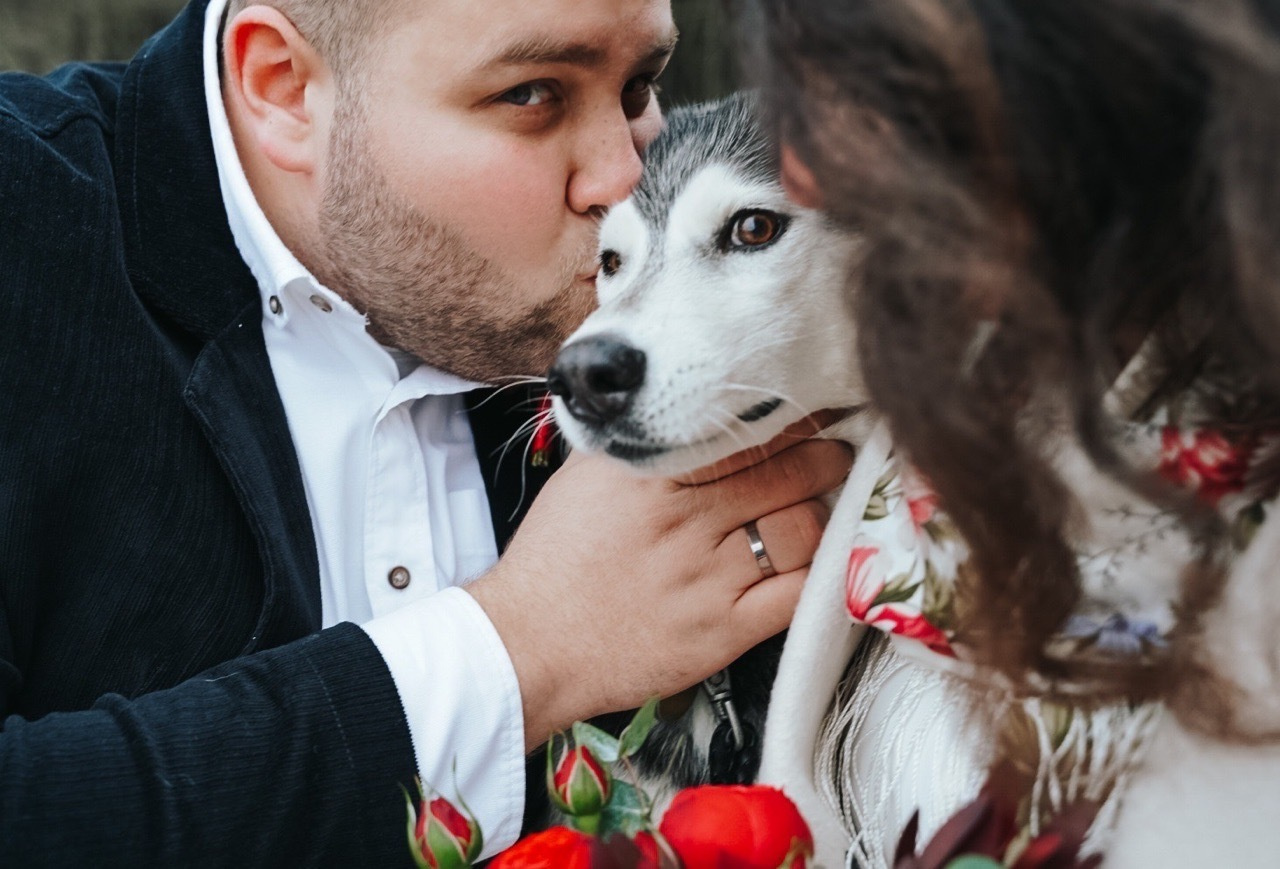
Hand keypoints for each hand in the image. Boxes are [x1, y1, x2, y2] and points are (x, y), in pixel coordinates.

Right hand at [465, 415, 853, 749]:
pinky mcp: (723, 630)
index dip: (792, 420)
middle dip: (825, 458)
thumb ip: (637, 441)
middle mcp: (685, 520)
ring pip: (801, 530)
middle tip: (838, 450)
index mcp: (653, 474)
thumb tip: (681, 409)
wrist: (529, 642)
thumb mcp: (585, 475)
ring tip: (825, 505)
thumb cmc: (554, 557)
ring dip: (823, 513)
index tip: (813, 411)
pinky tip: (821, 558)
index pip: (744, 433)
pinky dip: (819, 572)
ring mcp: (707, 577)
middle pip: (786, 474)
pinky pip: (795, 593)